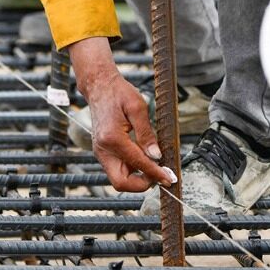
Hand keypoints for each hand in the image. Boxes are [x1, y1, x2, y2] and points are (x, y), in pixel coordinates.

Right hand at [69, 37, 172, 190]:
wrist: (99, 86)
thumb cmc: (118, 93)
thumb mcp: (138, 108)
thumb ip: (147, 134)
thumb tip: (156, 156)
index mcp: (112, 138)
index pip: (138, 164)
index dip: (156, 173)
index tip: (169, 179)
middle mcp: (103, 150)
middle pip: (121, 183)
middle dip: (142, 184)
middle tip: (159, 174)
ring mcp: (101, 152)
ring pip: (119, 178)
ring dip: (137, 176)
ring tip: (154, 163)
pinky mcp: (103, 152)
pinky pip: (118, 168)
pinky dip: (132, 168)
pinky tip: (143, 157)